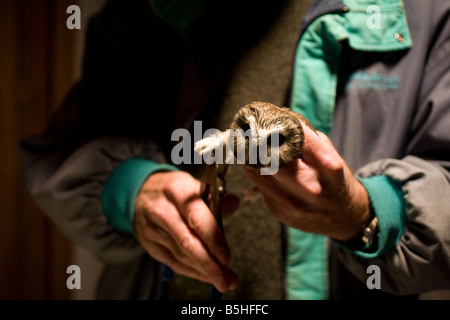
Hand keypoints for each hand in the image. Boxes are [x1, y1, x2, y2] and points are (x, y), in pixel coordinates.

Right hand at [134, 171, 238, 291]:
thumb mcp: (193, 185)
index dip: (212, 238)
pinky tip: (206, 276)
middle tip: (227, 279)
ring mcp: (154, 229)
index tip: (225, 256)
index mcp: (177, 191)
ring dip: (204, 271)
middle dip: (209, 264)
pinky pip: (174, 262)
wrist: (139, 193)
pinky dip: (192, 271)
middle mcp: (163, 211)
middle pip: (187, 242)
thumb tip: (233, 202)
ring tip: (223, 280)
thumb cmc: (174, 190)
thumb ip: (215, 198)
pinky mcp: (151, 244)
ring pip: (181, 255)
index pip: (196, 217)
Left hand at [243, 125, 370, 241]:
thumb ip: (305, 137)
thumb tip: (272, 118)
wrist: (345, 217)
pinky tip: (258, 165)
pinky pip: (261, 186)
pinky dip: (256, 173)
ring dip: (248, 156)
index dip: (274, 125)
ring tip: (243, 143)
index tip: (262, 117)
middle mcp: (310, 186)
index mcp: (327, 165)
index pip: (293, 137)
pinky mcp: (280, 212)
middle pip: (268, 157)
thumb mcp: (329, 153)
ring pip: (256, 172)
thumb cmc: (334, 178)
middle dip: (255, 141)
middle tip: (245, 130)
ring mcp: (293, 203)